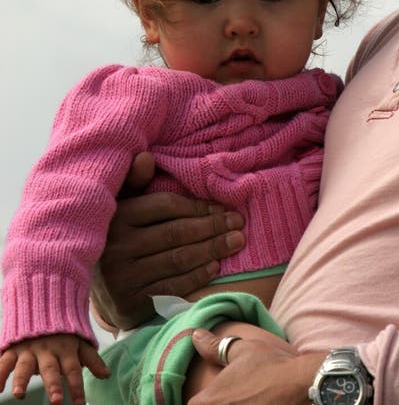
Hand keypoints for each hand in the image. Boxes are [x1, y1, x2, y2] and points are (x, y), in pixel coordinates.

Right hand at [0, 333, 108, 404]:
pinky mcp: (13, 349)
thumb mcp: (80, 342)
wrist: (44, 302)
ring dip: (21, 380)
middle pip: (51, 369)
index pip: (73, 371)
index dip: (77, 388)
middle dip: (53, 385)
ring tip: (19, 394)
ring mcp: (28, 350)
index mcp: (65, 350)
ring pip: (24, 366)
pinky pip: (4, 362)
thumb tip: (107, 375)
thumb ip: (92, 359)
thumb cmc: (64, 330)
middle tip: (57, 401)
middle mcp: (47, 351)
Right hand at [91, 152, 245, 328]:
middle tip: (239, 223)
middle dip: (212, 227)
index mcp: (117, 217)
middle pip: (176, 233)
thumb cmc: (117, 236)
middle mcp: (117, 248)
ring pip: (178, 260)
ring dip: (212, 250)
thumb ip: (135, 181)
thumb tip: (145, 157)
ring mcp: (122, 279)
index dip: (197, 206)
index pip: (165, 206)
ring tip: (235, 242)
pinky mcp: (130, 305)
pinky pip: (172, 287)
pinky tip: (215, 266)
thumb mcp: (120, 204)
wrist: (96, 288)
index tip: (222, 206)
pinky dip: (197, 276)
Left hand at [187, 328, 325, 404]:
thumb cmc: (268, 365)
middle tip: (237, 396)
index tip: (215, 394)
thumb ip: (214, 347)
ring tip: (245, 400)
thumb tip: (196, 336)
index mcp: (209, 400)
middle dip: (216, 404)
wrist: (299, 383)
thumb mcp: (240, 351)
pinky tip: (257, 404)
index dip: (205, 399)